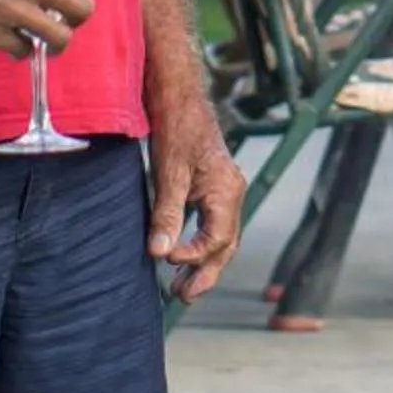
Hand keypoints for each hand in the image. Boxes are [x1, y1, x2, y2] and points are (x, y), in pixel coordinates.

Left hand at [146, 95, 242, 302]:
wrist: (178, 94)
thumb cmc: (176, 128)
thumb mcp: (169, 173)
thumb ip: (167, 215)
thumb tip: (160, 254)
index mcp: (228, 190)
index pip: (217, 239)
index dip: (193, 256)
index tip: (166, 262)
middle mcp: (233, 191)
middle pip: (226, 244)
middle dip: (206, 273)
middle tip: (183, 298)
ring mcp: (225, 188)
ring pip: (221, 236)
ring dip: (204, 262)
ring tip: (181, 288)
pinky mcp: (213, 185)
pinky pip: (214, 223)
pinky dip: (201, 243)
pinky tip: (183, 254)